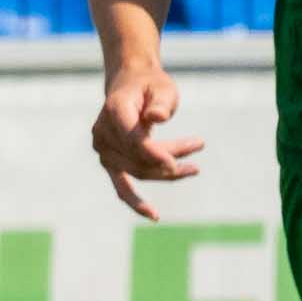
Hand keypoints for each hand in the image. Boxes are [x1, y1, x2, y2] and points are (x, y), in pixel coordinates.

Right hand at [91, 61, 206, 219]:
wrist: (129, 85)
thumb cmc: (150, 85)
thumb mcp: (162, 87)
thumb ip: (161, 103)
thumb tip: (157, 118)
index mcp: (114, 111)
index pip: (133, 140)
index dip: (155, 154)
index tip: (177, 162)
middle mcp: (102, 133)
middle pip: (139, 158)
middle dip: (170, 159)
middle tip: (199, 145)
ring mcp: (103, 149)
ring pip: (138, 171)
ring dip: (167, 173)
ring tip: (194, 168)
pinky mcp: (109, 161)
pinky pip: (121, 186)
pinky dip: (135, 201)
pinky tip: (154, 215)